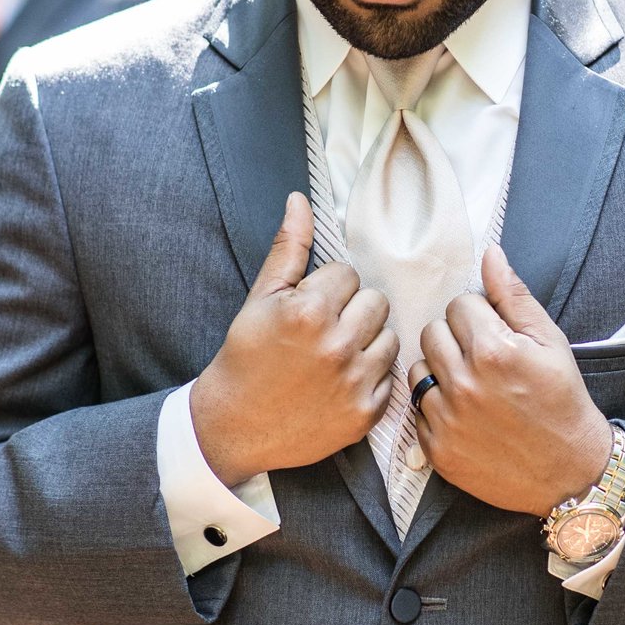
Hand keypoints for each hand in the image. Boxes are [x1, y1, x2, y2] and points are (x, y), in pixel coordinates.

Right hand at [191, 193, 396, 485]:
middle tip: (324, 329)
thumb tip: (300, 200)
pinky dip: (370, 376)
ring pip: (389, 336)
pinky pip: (390, 375)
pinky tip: (341, 380)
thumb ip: (289, 248)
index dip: (326, 288)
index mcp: (309, 311)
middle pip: (376, 301)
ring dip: (366, 341)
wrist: (235, 425)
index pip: (348, 274)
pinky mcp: (365, 413)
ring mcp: (354, 382)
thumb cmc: (246, 356)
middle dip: (352, 310)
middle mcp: (336, 345)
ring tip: (335, 353)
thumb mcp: (260, 298)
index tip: (308, 308)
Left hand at [412, 244, 611, 517]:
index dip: (479, 316)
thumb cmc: (563, 401)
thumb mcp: (550, 342)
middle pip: (432, 332)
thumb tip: (490, 254)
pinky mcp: (436, 448)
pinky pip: (417, 409)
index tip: (496, 335)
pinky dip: (436, 407)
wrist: (569, 471)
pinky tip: (465, 415)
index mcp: (493, 350)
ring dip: (440, 371)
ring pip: (418, 368)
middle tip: (483, 360)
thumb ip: (514, 297)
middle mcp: (464, 383)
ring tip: (471, 385)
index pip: (459, 305)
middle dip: (456, 339)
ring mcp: (447, 418)